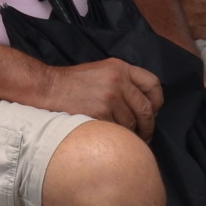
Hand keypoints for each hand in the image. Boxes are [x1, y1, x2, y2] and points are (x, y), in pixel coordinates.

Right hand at [36, 58, 163, 138]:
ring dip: (130, 134)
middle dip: (148, 126)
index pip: (153, 84)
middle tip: (144, 135)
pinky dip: (115, 137)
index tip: (153, 113)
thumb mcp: (101, 71)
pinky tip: (108, 137)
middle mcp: (118, 80)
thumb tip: (144, 103)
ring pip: (132, 123)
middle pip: (146, 109)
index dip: (157, 102)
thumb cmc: (73, 83)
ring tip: (121, 137)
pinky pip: (117, 131)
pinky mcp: (99, 112)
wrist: (48, 88)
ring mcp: (109, 97)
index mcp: (120, 67)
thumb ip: (123, 81)